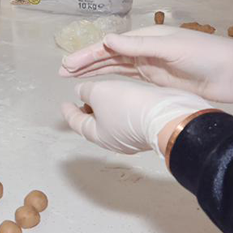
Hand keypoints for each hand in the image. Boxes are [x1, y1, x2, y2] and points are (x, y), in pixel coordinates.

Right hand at [59, 25, 232, 105]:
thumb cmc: (208, 56)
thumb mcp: (173, 48)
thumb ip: (139, 45)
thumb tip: (107, 39)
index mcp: (147, 37)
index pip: (110, 45)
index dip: (87, 54)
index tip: (67, 63)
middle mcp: (145, 49)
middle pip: (108, 56)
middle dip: (84, 63)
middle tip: (61, 71)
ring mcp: (150, 66)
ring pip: (115, 68)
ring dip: (94, 72)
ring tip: (71, 78)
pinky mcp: (157, 81)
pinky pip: (127, 80)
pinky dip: (111, 81)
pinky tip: (98, 86)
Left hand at [61, 79, 210, 156]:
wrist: (168, 115)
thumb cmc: (129, 106)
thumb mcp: (100, 92)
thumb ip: (87, 91)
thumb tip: (81, 92)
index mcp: (99, 136)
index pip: (78, 123)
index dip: (69, 112)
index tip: (64, 104)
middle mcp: (115, 141)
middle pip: (95, 125)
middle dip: (89, 111)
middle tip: (84, 100)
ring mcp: (134, 137)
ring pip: (113, 122)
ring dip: (107, 109)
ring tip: (105, 96)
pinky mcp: (149, 129)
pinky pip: (129, 118)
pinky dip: (122, 107)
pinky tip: (126, 97)